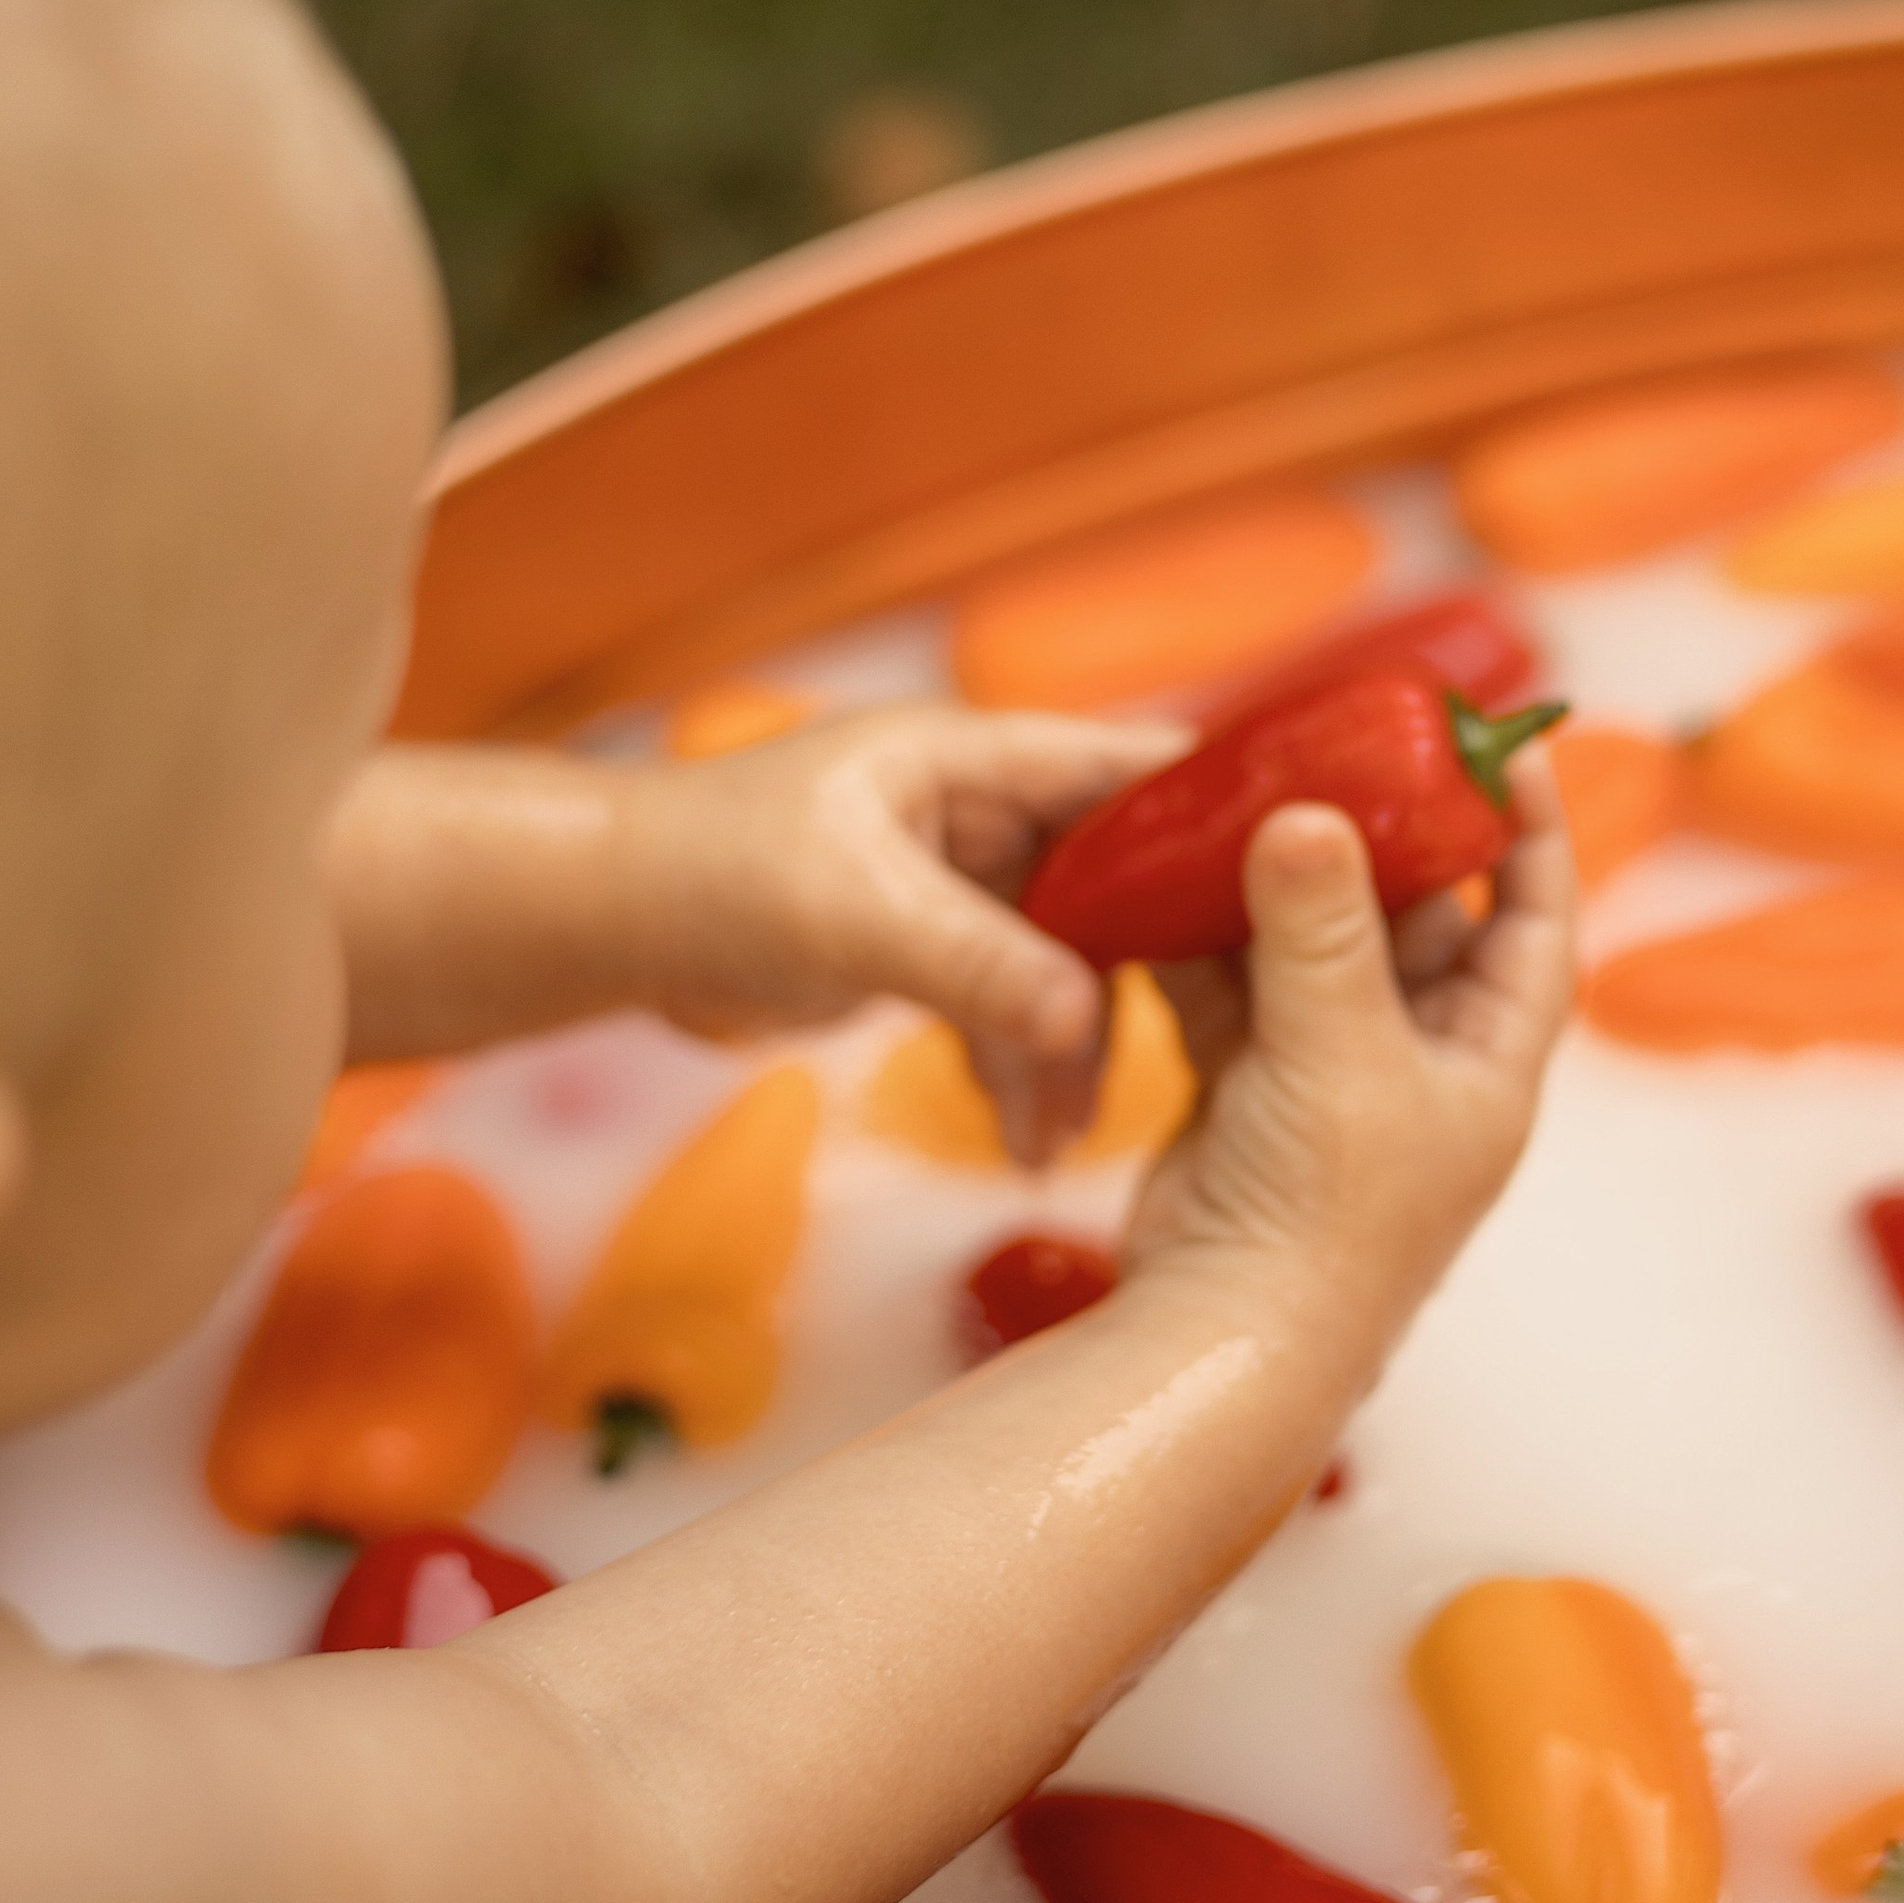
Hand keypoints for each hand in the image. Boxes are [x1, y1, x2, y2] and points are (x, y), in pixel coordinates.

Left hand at [611, 705, 1184, 1160]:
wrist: (607, 925)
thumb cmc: (712, 877)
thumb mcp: (853, 915)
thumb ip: (974, 963)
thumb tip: (1084, 1024)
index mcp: (971, 758)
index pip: (1124, 765)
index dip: (1211, 810)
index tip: (1297, 873)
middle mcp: (977, 809)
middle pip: (1110, 879)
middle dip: (1143, 974)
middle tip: (1200, 1057)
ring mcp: (953, 881)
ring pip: (1058, 962)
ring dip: (1068, 1050)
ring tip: (1060, 1144)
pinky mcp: (925, 946)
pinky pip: (1005, 1004)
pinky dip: (1016, 1068)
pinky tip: (1020, 1140)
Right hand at [1124, 750, 1574, 1357]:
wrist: (1228, 1332)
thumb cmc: (1327, 1217)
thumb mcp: (1340, 1049)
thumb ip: (1321, 926)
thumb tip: (1307, 814)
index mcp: (1488, 1061)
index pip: (1536, 923)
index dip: (1531, 834)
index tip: (1509, 748)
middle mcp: (1419, 1064)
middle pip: (1415, 921)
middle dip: (1376, 840)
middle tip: (1338, 753)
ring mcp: (1330, 1077)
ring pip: (1313, 946)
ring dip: (1277, 883)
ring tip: (1242, 800)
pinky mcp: (1248, 1089)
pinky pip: (1234, 988)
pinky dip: (1205, 940)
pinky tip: (1173, 885)